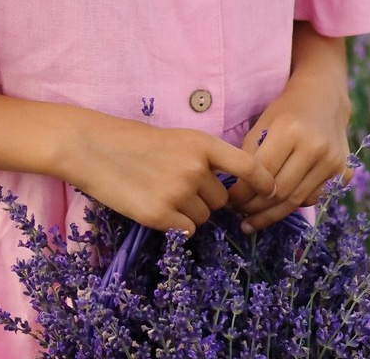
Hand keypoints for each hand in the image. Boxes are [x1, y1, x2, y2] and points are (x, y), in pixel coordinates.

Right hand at [66, 113, 276, 236]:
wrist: (95, 148)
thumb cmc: (135, 141)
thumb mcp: (177, 138)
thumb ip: (203, 158)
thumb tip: (225, 186)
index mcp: (201, 143)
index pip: (246, 165)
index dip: (263, 181)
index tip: (274, 190)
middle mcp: (194, 167)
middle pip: (222, 199)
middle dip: (208, 199)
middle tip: (179, 187)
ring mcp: (178, 192)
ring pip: (204, 217)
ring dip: (190, 212)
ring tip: (161, 192)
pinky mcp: (160, 215)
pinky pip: (186, 230)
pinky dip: (176, 225)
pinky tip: (156, 208)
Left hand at [226, 29, 352, 230]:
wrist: (325, 98)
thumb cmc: (287, 109)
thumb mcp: (263, 123)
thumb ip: (251, 154)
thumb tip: (236, 190)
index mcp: (290, 130)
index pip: (261, 173)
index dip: (242, 192)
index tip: (229, 200)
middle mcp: (315, 147)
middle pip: (280, 192)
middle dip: (255, 208)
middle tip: (240, 216)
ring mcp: (333, 161)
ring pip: (297, 201)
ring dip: (272, 214)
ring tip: (253, 220)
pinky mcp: (344, 171)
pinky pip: (314, 198)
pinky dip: (294, 205)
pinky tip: (278, 208)